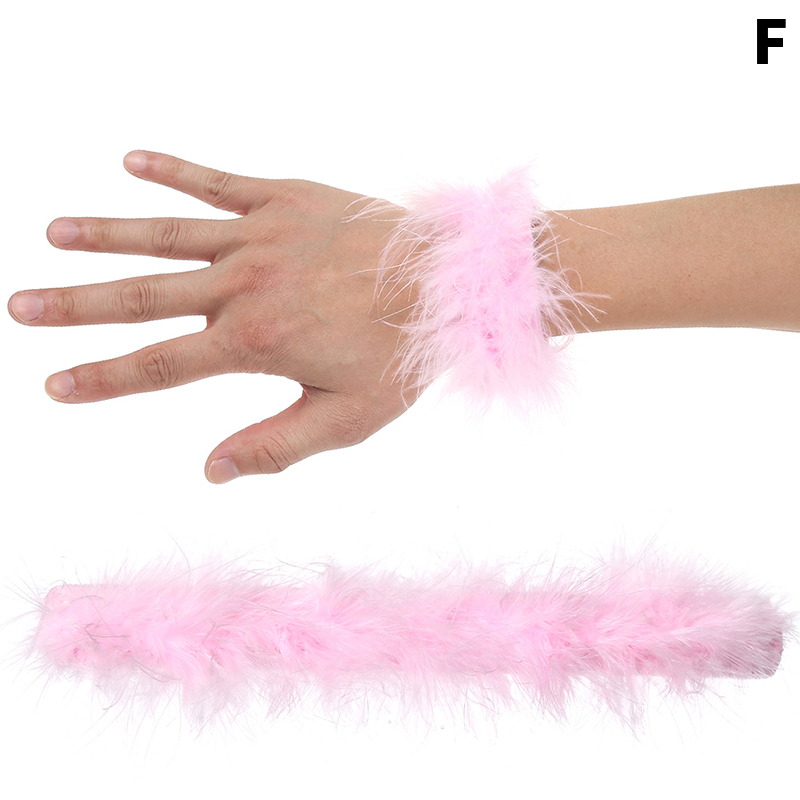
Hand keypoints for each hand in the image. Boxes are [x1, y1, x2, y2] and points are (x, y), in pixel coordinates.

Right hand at [8, 151, 417, 480]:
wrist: (450, 282)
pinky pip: (218, 181)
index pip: (158, 365)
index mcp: (253, 342)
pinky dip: (174, 171)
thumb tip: (211, 471)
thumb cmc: (402, 354)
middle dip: (77, 304)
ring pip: (166, 234)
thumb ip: (277, 445)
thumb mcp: (347, 418)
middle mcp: (243, 285)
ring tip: (55, 234)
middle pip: (142, 297)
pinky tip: (131, 160)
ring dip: (107, 235)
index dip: (101, 378)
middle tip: (22, 305)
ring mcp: (261, 236)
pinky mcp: (284, 199)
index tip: (55, 385)